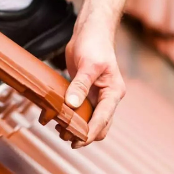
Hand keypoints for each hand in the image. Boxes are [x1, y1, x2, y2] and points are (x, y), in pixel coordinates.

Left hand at [62, 18, 125, 146]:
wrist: (90, 31)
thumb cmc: (93, 44)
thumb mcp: (87, 64)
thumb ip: (80, 85)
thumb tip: (71, 105)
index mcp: (113, 92)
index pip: (104, 118)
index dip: (91, 131)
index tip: (79, 141)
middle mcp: (108, 97)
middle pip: (100, 124)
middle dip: (85, 134)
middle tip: (67, 139)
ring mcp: (97, 95)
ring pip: (90, 120)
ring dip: (78, 128)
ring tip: (61, 132)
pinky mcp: (86, 92)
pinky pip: (81, 110)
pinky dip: (72, 117)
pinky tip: (59, 120)